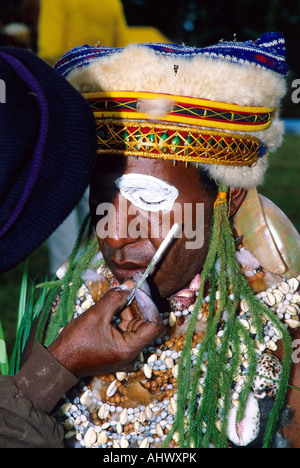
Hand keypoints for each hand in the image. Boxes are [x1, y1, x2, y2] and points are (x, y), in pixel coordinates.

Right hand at [48, 280, 164, 376]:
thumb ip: (115, 298)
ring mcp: (125, 352)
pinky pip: (127, 328)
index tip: (139, 289)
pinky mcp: (118, 349)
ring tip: (122, 289)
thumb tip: (131, 285)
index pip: (155, 325)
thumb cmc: (75, 343)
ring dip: (131, 306)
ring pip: (136, 324)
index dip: (149, 305)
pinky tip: (117, 300)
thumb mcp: (95, 316)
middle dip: (140, 302)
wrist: (58, 363)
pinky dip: (123, 314)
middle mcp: (132, 353)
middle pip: (146, 323)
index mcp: (129, 349)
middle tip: (132, 283)